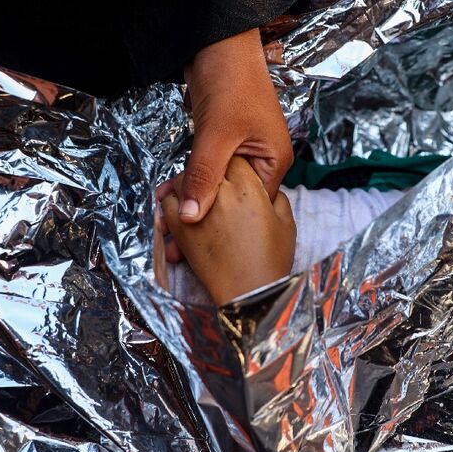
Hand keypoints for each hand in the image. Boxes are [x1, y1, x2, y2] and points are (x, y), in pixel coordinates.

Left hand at [160, 157, 295, 305]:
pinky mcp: (180, 227)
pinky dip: (170, 201)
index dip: (234, 164)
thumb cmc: (271, 258)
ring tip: (198, 195)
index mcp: (248, 187)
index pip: (234, 160)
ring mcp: (196, 209)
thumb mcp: (286, 222)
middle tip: (214, 183)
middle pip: (204, 167)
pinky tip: (182, 209)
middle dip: (208, 171)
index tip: (234, 173)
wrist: (248, 291)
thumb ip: (276, 196)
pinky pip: (166, 203)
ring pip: (181, 181)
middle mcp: (219, 194)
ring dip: (187, 184)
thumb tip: (265, 188)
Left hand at [161, 28, 292, 231]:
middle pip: (232, 199)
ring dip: (192, 199)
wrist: (216, 42)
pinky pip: (206, 170)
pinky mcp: (221, 142)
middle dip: (204, 217)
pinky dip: (188, 182)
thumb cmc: (230, 81)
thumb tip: (192, 217)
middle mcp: (261, 159)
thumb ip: (204, 176)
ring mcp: (241, 150)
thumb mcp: (216, 134)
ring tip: (167, 228)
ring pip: (216, 185)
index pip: (251, 206)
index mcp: (273, 161)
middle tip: (177, 246)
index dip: (223, 225)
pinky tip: (167, 196)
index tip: (196, 247)